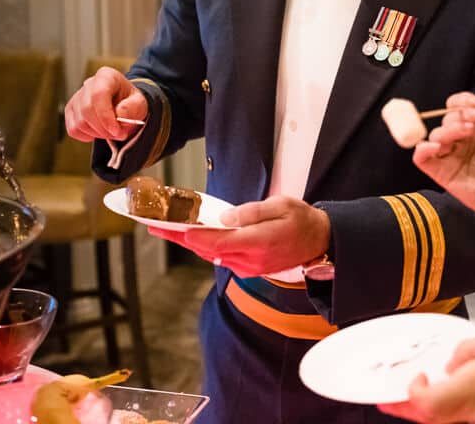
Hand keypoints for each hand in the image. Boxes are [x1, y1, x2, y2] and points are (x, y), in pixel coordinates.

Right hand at [64, 67, 148, 141]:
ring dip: (97, 133)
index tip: (116, 130)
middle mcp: (88, 84)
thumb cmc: (131, 103)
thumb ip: (133, 108)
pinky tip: (99, 131)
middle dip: (103, 128)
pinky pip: (73, 129)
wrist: (124, 106)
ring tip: (111, 131)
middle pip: (86, 110)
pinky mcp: (70, 111)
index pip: (98, 94)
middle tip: (118, 134)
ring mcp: (77, 97)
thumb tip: (119, 114)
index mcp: (106, 76)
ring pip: (79, 122)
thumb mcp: (140, 103)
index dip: (105, 116)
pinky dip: (87, 136)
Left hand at [148, 196, 329, 276]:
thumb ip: (251, 213)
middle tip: (154, 225)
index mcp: (256, 243)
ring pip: (211, 254)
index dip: (189, 234)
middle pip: (205, 249)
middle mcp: (249, 260)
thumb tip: (225, 218)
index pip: (215, 240)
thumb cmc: (301, 219)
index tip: (170, 226)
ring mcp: (249, 267)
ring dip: (189, 242)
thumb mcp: (279, 205)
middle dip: (179, 237)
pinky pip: (221, 256)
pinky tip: (193, 235)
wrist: (320, 241)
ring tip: (166, 227)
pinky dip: (205, 246)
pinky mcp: (249, 268)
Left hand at [378, 331, 474, 422]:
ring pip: (457, 418)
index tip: (417, 379)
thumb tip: (450, 364)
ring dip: (452, 403)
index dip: (412, 394)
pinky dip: (474, 409)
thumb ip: (470, 352)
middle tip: (422, 389)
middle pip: (436, 416)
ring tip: (465, 384)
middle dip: (424, 402)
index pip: (426, 403)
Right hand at [411, 73, 474, 231]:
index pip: (457, 107)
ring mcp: (450, 157)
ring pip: (434, 136)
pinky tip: (434, 146)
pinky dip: (423, 149)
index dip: (462, 102)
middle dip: (458, 116)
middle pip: (445, 119)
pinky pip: (422, 158)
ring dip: (447, 130)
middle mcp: (460, 142)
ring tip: (465, 133)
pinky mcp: (441, 173)